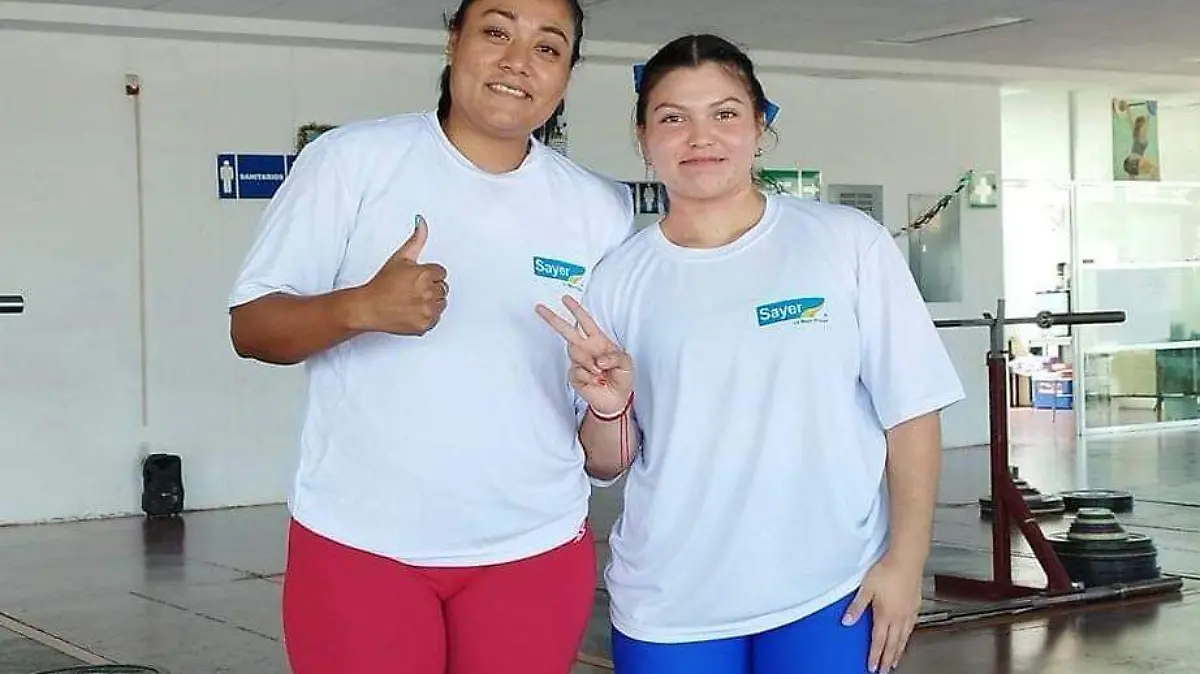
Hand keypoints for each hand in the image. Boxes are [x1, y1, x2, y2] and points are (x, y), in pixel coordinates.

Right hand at [357, 215, 447, 335]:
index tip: (415, 279)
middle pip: (443, 288)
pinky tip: (412, 311)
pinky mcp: (425, 325)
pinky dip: (426, 316)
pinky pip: (435, 319)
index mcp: (425, 274)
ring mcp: (427, 310)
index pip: (441, 272)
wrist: (369, 307)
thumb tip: (421, 220)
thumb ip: (417, 239)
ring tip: (411, 300)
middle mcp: (428, 292)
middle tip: (411, 290)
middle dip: (430, 287)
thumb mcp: (400, 257)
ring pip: (441, 303)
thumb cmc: (383, 283)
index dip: (428, 275)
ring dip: (431, 302)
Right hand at [535, 295, 633, 416]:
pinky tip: (596, 381)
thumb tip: (598, 360)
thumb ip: (616, 357)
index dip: (576, 310)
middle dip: (553, 319)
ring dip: (590, 363)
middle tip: (540, 308)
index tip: (565, 299)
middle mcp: (586, 348)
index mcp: (598, 340)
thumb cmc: (622, 377)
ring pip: (575, 352)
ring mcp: (578, 362)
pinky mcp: (574, 376)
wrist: (616, 399)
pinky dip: (589, 377)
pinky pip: (577, 371)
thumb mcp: (627, 363)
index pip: (585, 321)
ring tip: (601, 374)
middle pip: (566, 330)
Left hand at [842, 555, 922, 672]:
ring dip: (898, 651)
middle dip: (887, 659)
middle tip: (885, 670)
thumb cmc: (886, 570)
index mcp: (885, 615)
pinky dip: (907, 637)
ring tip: (895, 660)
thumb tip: (847, 621)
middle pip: (893, 643)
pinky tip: (906, 637)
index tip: (872, 667)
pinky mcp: (915, 605)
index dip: (875, 655)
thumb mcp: (866, 588)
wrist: (907, 559)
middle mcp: (899, 617)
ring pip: (904, 637)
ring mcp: (909, 612)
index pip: (879, 641)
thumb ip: (856, 607)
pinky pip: (911, 627)